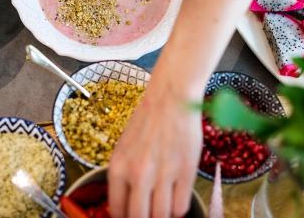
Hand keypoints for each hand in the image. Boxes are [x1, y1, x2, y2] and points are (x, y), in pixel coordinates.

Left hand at [108, 77, 202, 217]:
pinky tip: (177, 198)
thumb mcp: (124, 149)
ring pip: (162, 215)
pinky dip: (179, 208)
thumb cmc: (147, 121)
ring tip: (165, 207)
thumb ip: (124, 177)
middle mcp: (138, 174)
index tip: (134, 216)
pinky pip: (181, 206)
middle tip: (151, 214)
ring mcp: (163, 174)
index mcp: (118, 168)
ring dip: (164, 215)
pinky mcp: (185, 171)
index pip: (118, 212)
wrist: (171, 98)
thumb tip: (129, 205)